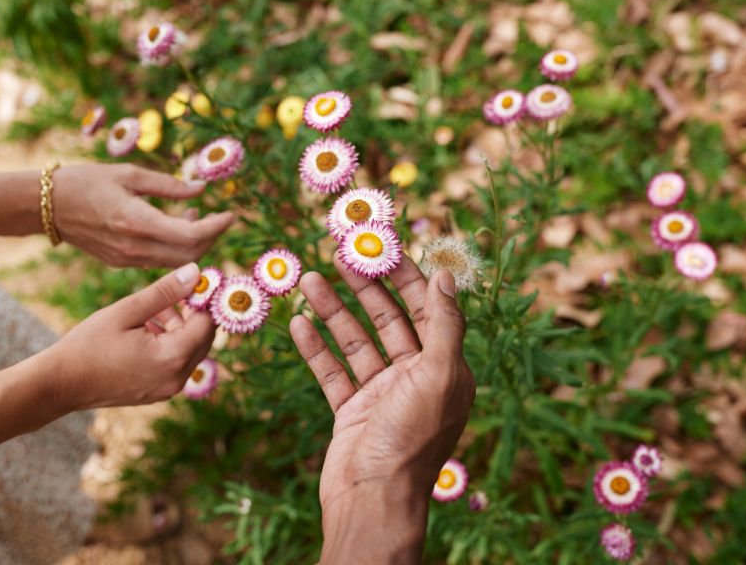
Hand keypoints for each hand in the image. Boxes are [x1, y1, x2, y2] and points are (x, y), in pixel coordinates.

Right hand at [36, 262, 215, 411]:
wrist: (60, 384)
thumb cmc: (88, 345)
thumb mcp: (127, 310)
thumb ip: (165, 291)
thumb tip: (195, 272)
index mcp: (173, 357)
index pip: (207, 323)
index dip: (203, 299)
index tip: (192, 281)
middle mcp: (177, 378)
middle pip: (203, 338)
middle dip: (191, 313)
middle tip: (170, 293)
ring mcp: (168, 389)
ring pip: (189, 351)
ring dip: (178, 327)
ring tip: (150, 310)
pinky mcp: (157, 393)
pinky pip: (175, 364)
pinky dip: (168, 344)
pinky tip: (144, 330)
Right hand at [52, 163, 233, 267]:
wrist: (46, 207)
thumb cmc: (86, 181)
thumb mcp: (130, 174)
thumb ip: (169, 185)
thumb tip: (202, 189)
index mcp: (137, 222)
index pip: (192, 235)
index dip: (217, 227)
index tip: (232, 214)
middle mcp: (135, 247)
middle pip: (190, 254)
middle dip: (212, 237)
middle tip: (219, 217)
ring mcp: (128, 259)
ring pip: (176, 262)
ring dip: (195, 243)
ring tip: (193, 215)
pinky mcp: (122, 262)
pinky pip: (160, 261)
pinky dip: (176, 248)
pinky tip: (174, 224)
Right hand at [290, 257, 474, 563]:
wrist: (372, 499)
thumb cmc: (411, 439)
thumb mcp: (438, 376)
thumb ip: (444, 325)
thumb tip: (446, 275)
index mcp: (444, 368)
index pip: (427, 309)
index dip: (407, 276)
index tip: (384, 246)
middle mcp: (415, 377)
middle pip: (389, 319)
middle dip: (365, 286)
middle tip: (340, 254)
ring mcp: (381, 394)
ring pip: (356, 341)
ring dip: (334, 310)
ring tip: (309, 279)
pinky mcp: (352, 410)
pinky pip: (332, 371)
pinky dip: (316, 347)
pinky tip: (298, 323)